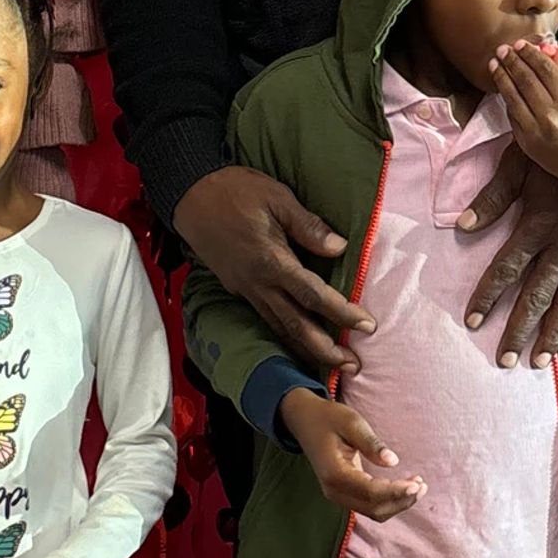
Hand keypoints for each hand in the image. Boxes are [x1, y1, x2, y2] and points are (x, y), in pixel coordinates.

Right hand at [175, 166, 373, 371]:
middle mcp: (258, 283)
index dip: (342, 313)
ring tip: (331, 364)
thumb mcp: (276, 197)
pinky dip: (284, 335)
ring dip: (305, 349)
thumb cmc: (235, 191)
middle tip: (353, 367)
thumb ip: (308, 225)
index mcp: (271, 261)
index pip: (313, 296)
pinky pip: (264, 318)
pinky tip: (297, 341)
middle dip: (325, 350)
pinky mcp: (236, 287)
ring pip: (278, 328)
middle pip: (295, 326)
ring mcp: (244, 288)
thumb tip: (339, 247)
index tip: (367, 325)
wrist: (190, 195)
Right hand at [280, 389, 425, 521]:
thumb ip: (371, 443)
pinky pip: (369, 505)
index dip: (396, 491)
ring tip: (418, 486)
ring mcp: (337, 495)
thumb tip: (393, 461)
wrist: (305, 420)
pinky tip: (403, 488)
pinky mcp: (343, 493)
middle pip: (374, 508)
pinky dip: (388, 501)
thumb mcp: (351, 421)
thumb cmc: (328, 417)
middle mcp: (334, 490)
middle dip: (401, 500)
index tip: (417, 483)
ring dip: (397, 503)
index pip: (371, 492)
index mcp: (335, 473)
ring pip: (373, 511)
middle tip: (422, 484)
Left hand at [459, 146, 557, 367]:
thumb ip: (492, 198)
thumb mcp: (516, 166)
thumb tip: (463, 226)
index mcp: (539, 226)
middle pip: (537, 295)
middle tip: (505, 360)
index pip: (506, 269)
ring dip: (554, 333)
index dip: (487, 296)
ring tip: (539, 361)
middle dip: (520, 330)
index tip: (472, 321)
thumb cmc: (551, 154)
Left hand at [490, 40, 557, 229]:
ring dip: (501, 77)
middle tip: (503, 49)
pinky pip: (512, 115)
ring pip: (513, 97)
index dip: (530, 54)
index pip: (544, 69)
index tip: (521, 44)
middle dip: (512, 61)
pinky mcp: (527, 143)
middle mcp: (552, 115)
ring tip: (495, 63)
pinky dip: (507, 99)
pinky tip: (504, 87)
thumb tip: (557, 48)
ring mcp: (536, 131)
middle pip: (525, 80)